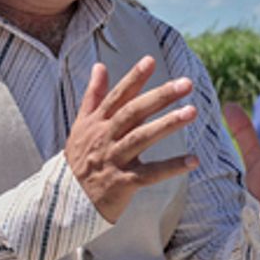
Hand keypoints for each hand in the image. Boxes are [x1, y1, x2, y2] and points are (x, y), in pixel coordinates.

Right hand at [65, 57, 198, 223]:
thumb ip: (94, 95)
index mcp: (97, 123)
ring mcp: (113, 160)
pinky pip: (149, 174)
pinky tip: (193, 161)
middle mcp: (104, 138)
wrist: (66, 199)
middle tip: (185, 84)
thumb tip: (100, 66)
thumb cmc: (79, 159)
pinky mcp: (122, 183)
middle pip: (132, 113)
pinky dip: (171, 168)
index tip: (150, 60)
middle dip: (159, 97)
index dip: (133, 78)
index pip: (117, 96)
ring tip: (191, 112)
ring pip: (141, 139)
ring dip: (167, 125)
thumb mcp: (81, 125)